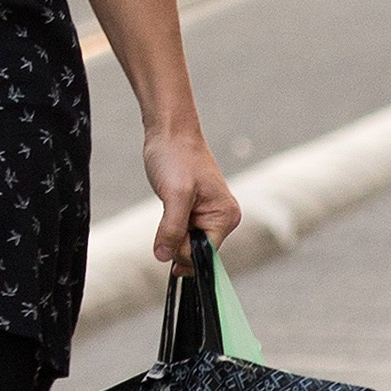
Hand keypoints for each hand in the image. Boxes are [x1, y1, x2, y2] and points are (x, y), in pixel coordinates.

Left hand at [141, 120, 240, 269]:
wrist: (170, 132)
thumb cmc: (177, 157)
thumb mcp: (175, 195)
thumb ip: (172, 229)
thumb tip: (164, 257)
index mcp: (226, 217)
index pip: (205, 255)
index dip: (182, 252)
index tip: (167, 237)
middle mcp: (223, 218)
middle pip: (196, 251)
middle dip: (177, 241)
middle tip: (169, 212)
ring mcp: (209, 215)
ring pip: (186, 242)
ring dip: (172, 233)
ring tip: (170, 204)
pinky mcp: (196, 211)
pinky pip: (182, 232)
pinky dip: (171, 227)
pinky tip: (169, 206)